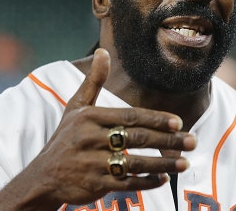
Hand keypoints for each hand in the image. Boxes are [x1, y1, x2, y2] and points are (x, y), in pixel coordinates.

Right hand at [0, 49, 196, 209]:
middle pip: (136, 138)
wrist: (43, 177)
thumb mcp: (75, 108)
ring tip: (185, 162)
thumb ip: (93, 81)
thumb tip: (104, 52)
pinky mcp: (94, 185)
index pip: (129, 117)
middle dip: (167, 140)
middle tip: (192, 141)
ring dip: (163, 163)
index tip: (178, 122)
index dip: (155, 119)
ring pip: (135, 163)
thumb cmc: (65, 139)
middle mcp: (90, 139)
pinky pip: (126, 183)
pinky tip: (163, 179)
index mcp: (90, 118)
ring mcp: (92, 164)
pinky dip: (146, 182)